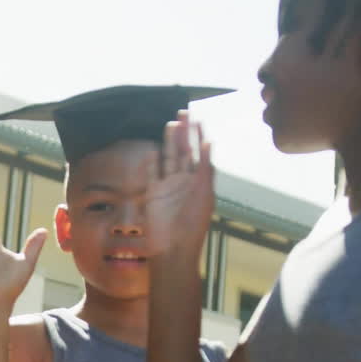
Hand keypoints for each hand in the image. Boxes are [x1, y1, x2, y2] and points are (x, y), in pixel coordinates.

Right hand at [142, 111, 214, 257]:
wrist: (173, 248)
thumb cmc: (193, 225)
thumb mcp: (204, 194)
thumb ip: (204, 168)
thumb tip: (208, 142)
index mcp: (198, 181)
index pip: (198, 152)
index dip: (197, 135)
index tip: (197, 117)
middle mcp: (183, 181)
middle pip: (182, 151)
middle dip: (183, 133)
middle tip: (183, 112)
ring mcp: (167, 186)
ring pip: (168, 158)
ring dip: (169, 142)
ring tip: (171, 124)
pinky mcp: (152, 194)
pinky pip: (151, 174)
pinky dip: (151, 162)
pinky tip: (153, 150)